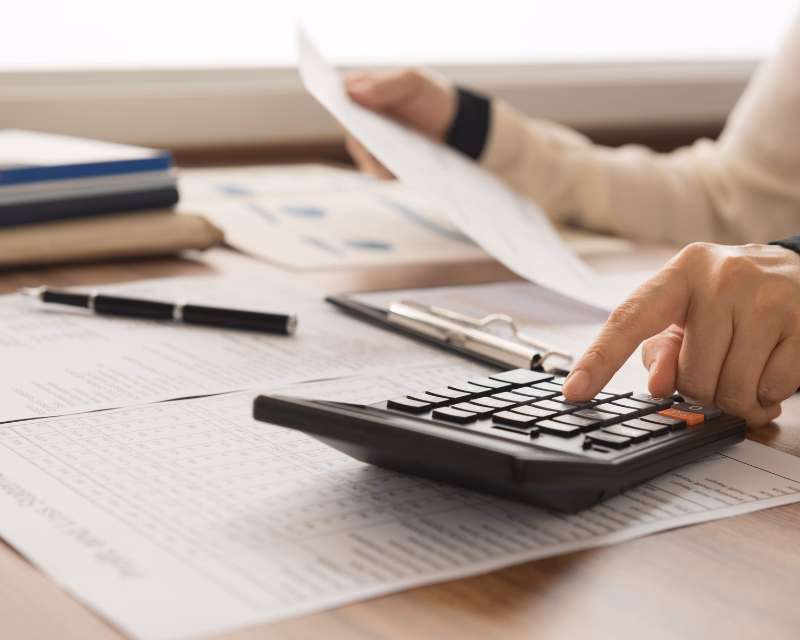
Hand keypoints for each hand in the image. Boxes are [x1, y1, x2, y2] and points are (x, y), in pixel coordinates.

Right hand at [344, 69, 457, 177]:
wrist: (450, 123)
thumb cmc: (427, 96)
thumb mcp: (411, 81)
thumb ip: (383, 85)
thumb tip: (352, 93)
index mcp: (360, 91)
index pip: (339, 95)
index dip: (337, 100)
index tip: (342, 106)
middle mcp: (358, 119)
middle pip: (346, 125)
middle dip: (354, 128)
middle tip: (363, 130)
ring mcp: (367, 143)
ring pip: (358, 149)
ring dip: (370, 150)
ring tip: (384, 149)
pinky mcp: (380, 164)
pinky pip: (376, 170)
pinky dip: (384, 169)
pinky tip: (396, 167)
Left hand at [562, 242, 799, 426]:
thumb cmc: (732, 299)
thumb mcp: (689, 314)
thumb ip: (663, 350)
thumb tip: (657, 386)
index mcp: (681, 273)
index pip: (629, 319)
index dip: (599, 359)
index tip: (574, 391)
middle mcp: (722, 278)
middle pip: (691, 375)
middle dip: (702, 390)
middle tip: (716, 371)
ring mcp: (768, 298)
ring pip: (732, 389)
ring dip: (737, 399)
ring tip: (744, 372)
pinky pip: (773, 390)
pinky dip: (768, 397)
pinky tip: (769, 372)